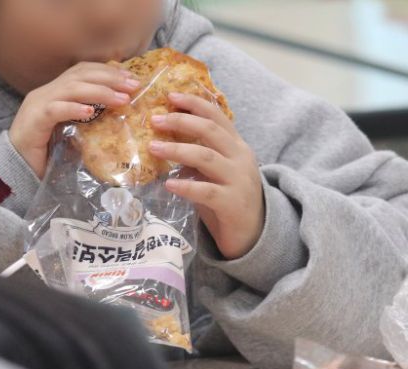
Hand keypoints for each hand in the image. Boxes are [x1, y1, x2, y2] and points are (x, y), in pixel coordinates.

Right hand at [9, 63, 139, 177]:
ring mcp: (38, 104)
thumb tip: (119, 117)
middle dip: (109, 78)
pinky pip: (55, 109)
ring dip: (99, 92)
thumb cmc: (46, 155)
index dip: (108, 72)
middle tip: (133, 86)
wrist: (16, 170)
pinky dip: (74, 108)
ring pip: (71, 89)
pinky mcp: (34, 121)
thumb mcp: (72, 133)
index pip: (83, 71)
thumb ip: (89, 122)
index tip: (131, 80)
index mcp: (55, 92)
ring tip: (121, 99)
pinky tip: (91, 112)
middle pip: (80, 75)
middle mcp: (46, 92)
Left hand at [149, 93, 264, 259]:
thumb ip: (197, 156)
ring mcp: (238, 180)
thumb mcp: (214, 172)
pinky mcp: (232, 203)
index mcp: (237, 146)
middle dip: (181, 122)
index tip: (171, 96)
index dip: (194, 104)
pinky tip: (169, 184)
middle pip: (210, 131)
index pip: (217, 117)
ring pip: (206, 157)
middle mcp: (240, 158)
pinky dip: (187, 186)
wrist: (253, 233)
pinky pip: (207, 191)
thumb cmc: (228, 199)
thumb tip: (163, 141)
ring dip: (178, 150)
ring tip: (154, 147)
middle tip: (155, 120)